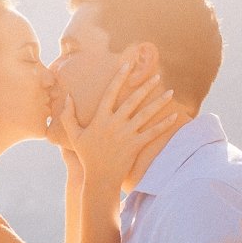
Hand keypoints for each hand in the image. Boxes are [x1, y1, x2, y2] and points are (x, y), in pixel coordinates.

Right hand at [58, 65, 176, 189]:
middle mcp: (114, 124)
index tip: (127, 64)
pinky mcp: (136, 145)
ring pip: (146, 114)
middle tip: (157, 75)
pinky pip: (153, 132)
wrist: (99, 178)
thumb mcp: (74, 135)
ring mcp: (126, 134)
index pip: (110, 93)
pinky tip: (174, 116)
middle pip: (133, 101)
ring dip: (159, 102)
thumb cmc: (87, 156)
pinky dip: (164, 124)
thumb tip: (67, 97)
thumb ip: (68, 115)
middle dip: (146, 86)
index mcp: (100, 118)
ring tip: (170, 92)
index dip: (119, 77)